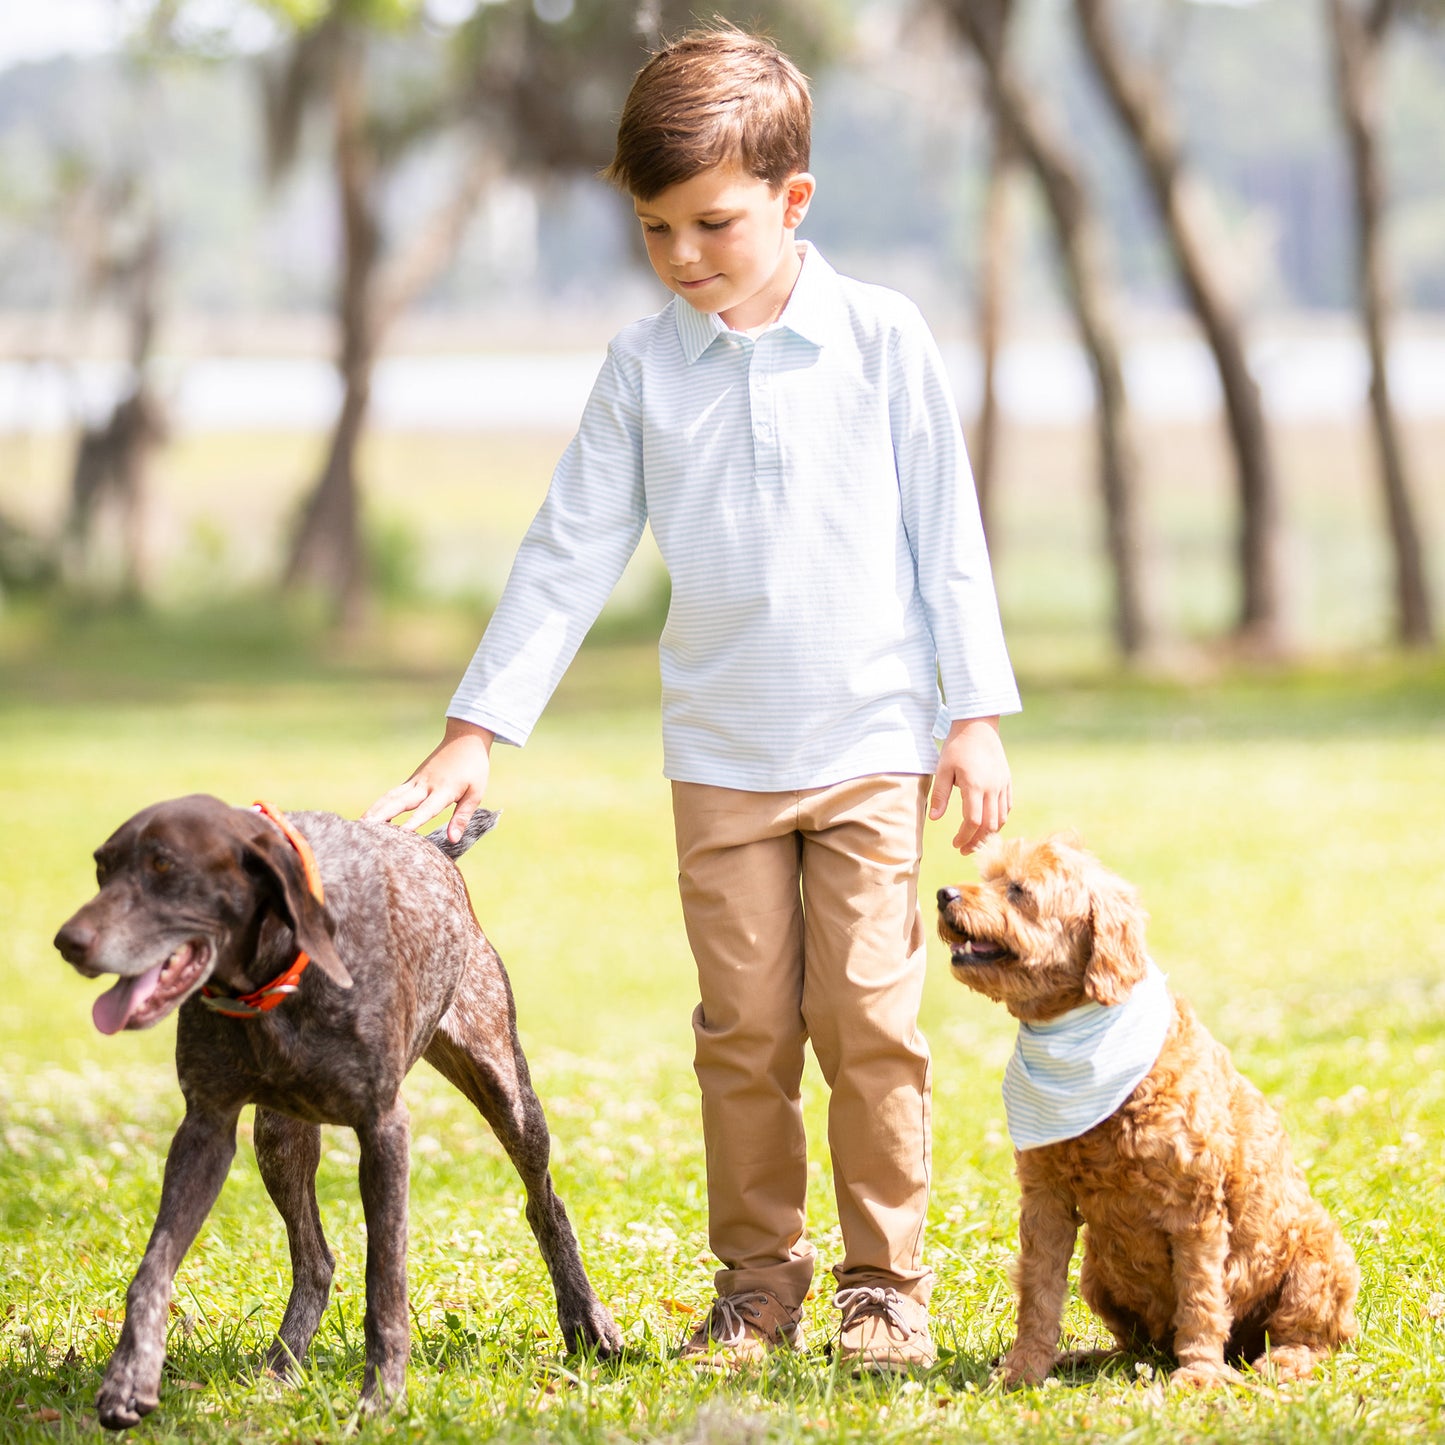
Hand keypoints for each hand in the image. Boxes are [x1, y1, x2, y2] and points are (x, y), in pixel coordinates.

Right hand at [364, 717, 494, 842]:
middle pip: (399, 802)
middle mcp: (425, 786)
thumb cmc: (473, 768)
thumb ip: (462, 817)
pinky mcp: (412, 780)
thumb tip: (453, 840)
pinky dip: (380, 804)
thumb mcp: (475, 793)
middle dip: (382, 815)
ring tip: (359, 825)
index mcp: (443, 790)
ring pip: (391, 797)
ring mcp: (416, 782)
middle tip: (366, 829)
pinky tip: (369, 815)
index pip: (426, 810)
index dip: (414, 822)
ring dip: (375, 810)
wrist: (464, 739)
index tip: (402, 833)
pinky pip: (393, 794)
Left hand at [929, 715, 1010, 854]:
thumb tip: (935, 819)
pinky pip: (1007, 807)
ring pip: (1001, 818)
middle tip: (964, 850)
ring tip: (976, 841)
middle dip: (977, 841)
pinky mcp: (1007, 781)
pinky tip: (988, 825)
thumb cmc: (957, 746)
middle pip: (989, 825)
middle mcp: (992, 788)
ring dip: (989, 834)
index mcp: (975, 786)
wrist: (978, 725)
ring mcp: (1002, 785)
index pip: (973, 821)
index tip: (955, 844)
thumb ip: (940, 795)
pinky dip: (999, 820)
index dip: (965, 837)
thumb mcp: (943, 769)